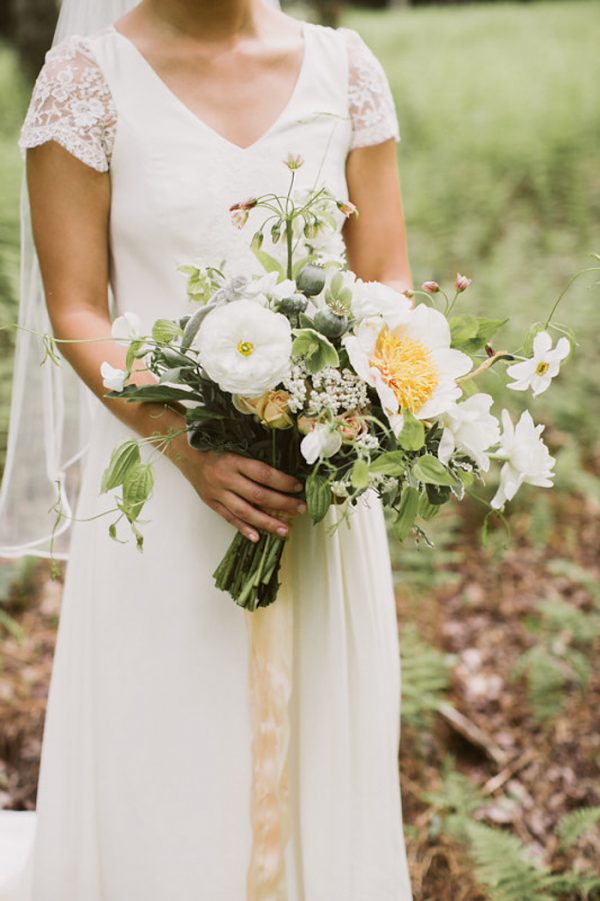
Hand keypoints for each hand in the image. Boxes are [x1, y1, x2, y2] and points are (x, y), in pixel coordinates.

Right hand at [172, 442, 305, 542]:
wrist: (187, 455)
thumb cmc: (217, 450)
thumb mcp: (235, 449)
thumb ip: (254, 463)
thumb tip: (283, 477)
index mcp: (234, 461)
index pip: (263, 473)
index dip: (282, 482)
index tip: (298, 487)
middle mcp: (226, 478)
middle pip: (258, 495)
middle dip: (282, 503)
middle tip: (301, 508)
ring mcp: (218, 493)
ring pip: (245, 512)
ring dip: (267, 523)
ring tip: (285, 530)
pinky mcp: (212, 504)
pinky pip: (229, 518)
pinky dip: (244, 528)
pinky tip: (258, 537)